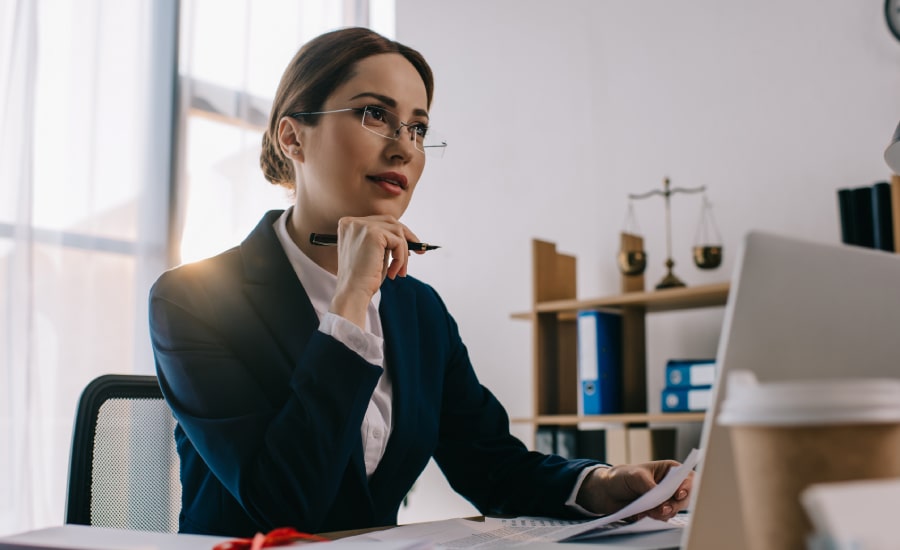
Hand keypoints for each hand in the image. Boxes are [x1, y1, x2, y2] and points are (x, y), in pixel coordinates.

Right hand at [329, 215, 423, 327]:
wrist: (353, 292)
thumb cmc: (362, 279)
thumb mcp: (371, 253)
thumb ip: (382, 240)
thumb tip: (406, 236)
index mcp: (348, 225)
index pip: (379, 221)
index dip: (396, 233)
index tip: (410, 246)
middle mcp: (353, 223)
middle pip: (390, 221)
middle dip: (407, 236)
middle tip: (419, 251)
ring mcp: (362, 226)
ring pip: (397, 231)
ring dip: (403, 253)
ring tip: (400, 271)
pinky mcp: (372, 233)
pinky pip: (398, 242)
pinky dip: (401, 259)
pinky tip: (394, 272)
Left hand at [575, 460, 692, 520]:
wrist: (607, 491)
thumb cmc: (622, 477)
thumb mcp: (635, 476)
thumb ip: (650, 488)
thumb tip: (661, 503)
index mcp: (669, 471)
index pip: (687, 478)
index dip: (688, 486)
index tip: (679, 494)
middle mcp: (670, 486)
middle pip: (684, 498)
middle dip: (674, 505)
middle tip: (662, 508)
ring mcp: (664, 500)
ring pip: (674, 510)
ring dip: (662, 513)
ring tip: (647, 510)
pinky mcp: (657, 512)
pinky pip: (662, 518)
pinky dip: (654, 518)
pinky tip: (643, 513)